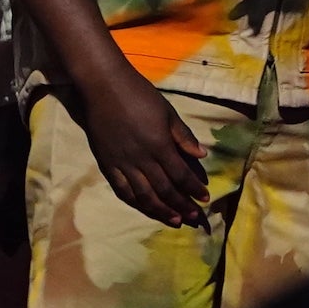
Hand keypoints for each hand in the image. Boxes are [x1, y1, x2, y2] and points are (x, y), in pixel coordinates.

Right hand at [70, 65, 209, 226]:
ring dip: (161, 210)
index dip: (194, 188)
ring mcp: (123, 164)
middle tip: (195, 217)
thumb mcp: (166, 111)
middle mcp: (142, 159)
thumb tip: (201, 155)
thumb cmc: (138, 94)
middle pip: (165, 189)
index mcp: (159, 145)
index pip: (180, 174)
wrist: (103, 87)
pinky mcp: (107, 164)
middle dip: (182, 205)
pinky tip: (146, 208)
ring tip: (175, 220)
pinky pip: (122, 190)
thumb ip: (182, 135)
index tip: (205, 198)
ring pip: (144, 195)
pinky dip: (136, 202)